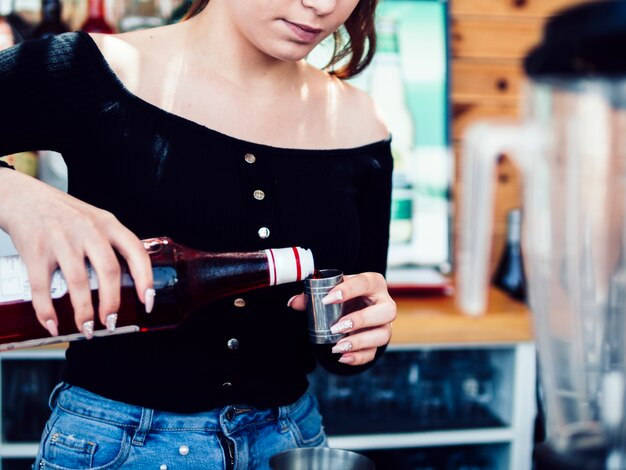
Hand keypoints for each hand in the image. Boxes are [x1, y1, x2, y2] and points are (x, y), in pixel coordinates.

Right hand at [0, 169, 153, 337]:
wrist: (25, 198)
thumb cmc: (65, 214)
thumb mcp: (96, 221)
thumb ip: (112, 245)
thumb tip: (130, 282)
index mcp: (108, 224)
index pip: (135, 251)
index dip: (145, 278)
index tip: (148, 301)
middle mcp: (88, 231)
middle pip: (108, 270)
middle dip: (112, 302)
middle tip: (111, 322)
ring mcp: (62, 240)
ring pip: (78, 281)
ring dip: (84, 311)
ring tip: (87, 328)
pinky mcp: (36, 251)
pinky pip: (42, 286)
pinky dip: (47, 309)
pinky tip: (53, 323)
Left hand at [288, 272, 395, 365]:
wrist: (353, 306)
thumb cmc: (344, 294)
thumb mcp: (331, 290)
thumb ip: (311, 295)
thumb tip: (293, 303)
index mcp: (373, 283)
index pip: (366, 283)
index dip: (348, 290)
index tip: (327, 299)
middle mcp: (384, 303)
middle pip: (387, 311)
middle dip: (361, 320)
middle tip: (336, 327)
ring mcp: (384, 324)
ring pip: (383, 335)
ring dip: (359, 342)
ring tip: (337, 346)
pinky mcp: (378, 341)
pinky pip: (373, 352)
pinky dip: (358, 357)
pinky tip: (342, 357)